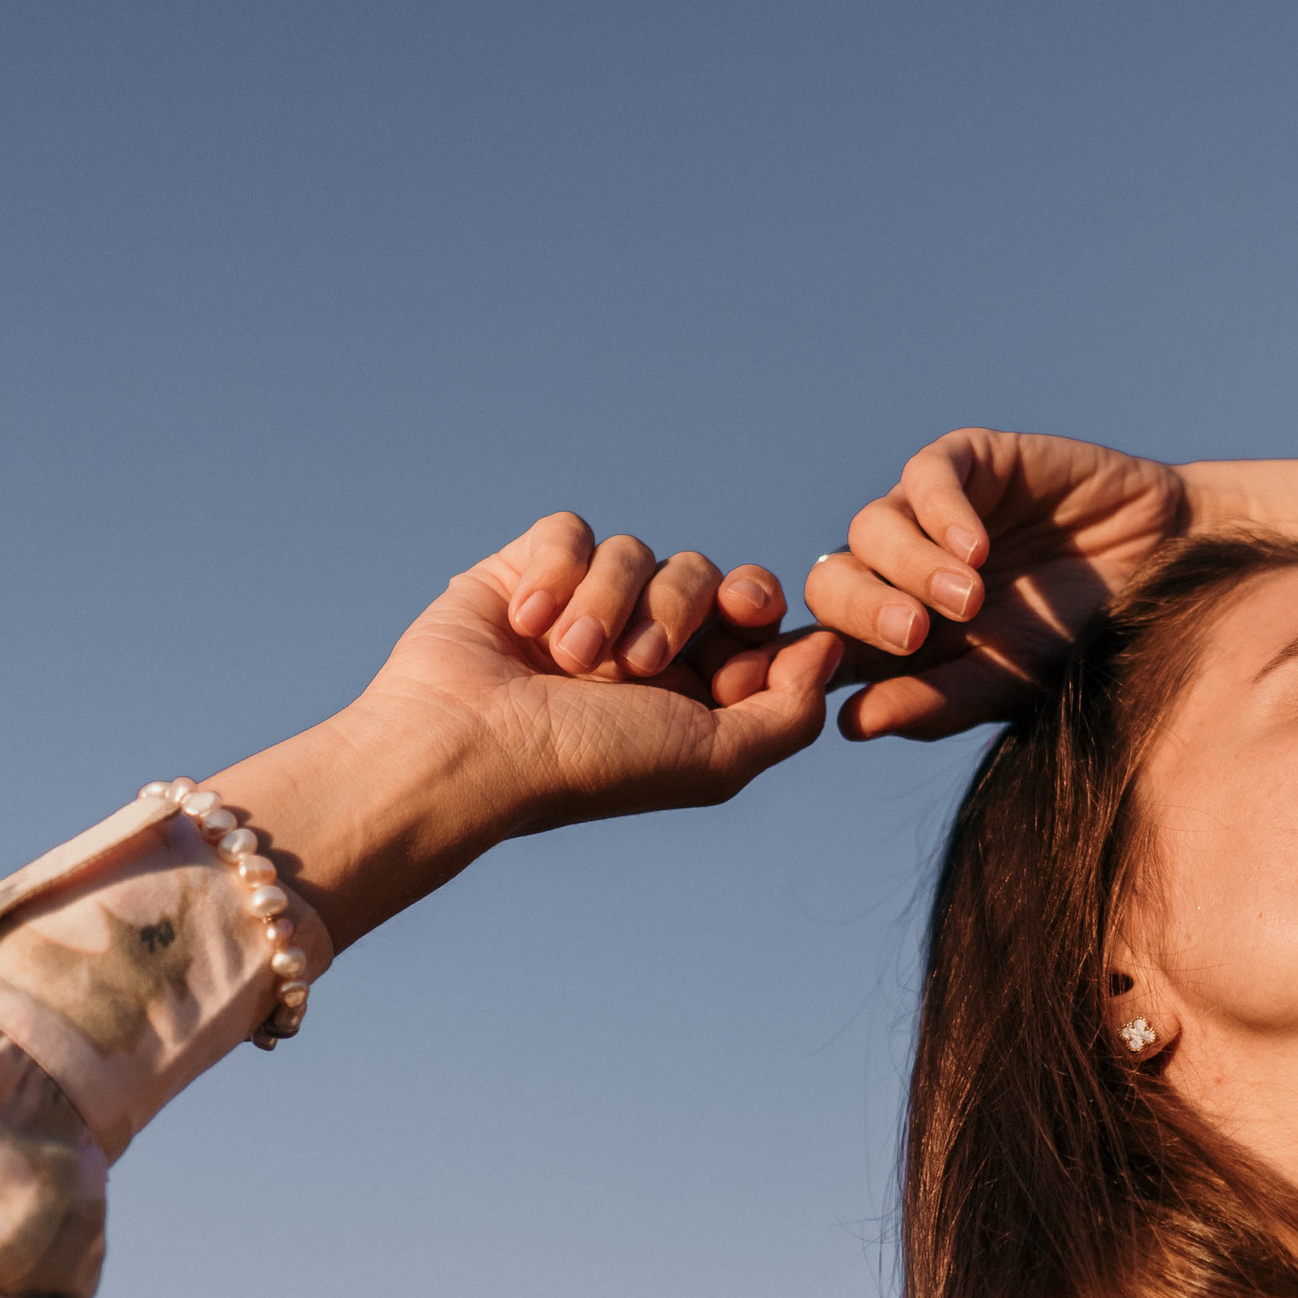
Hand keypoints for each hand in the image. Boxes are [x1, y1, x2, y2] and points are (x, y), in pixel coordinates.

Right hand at [218, 516, 840, 950]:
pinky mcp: (527, 570)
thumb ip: (790, 710)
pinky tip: (525, 624)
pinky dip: (556, 574)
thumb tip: (830, 645)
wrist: (468, 748)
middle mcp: (640, 645)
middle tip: (643, 659)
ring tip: (568, 660)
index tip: (748, 616)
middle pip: (703, 573)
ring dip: (609, 604)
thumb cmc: (589, 767)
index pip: (755, 618)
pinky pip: (572, 531)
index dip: (758, 607)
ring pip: (636, 549)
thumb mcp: (715, 759)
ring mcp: (583, 606)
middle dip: (680, 605)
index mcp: (690, 690)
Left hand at [803, 431, 1191, 738]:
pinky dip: (943, 513)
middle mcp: (898, 570)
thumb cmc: (1081, 636)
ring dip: (910, 567)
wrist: (1162, 568)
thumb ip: (934, 702)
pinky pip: (927, 475)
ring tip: (970, 599)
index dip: (811, 660)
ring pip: (871, 527)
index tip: (826, 688)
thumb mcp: (1007, 682)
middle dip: (861, 611)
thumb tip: (849, 724)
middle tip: (914, 634)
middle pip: (830, 581)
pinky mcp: (970, 460)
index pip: (823, 643)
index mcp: (894, 634)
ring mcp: (928, 512)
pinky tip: (977, 550)